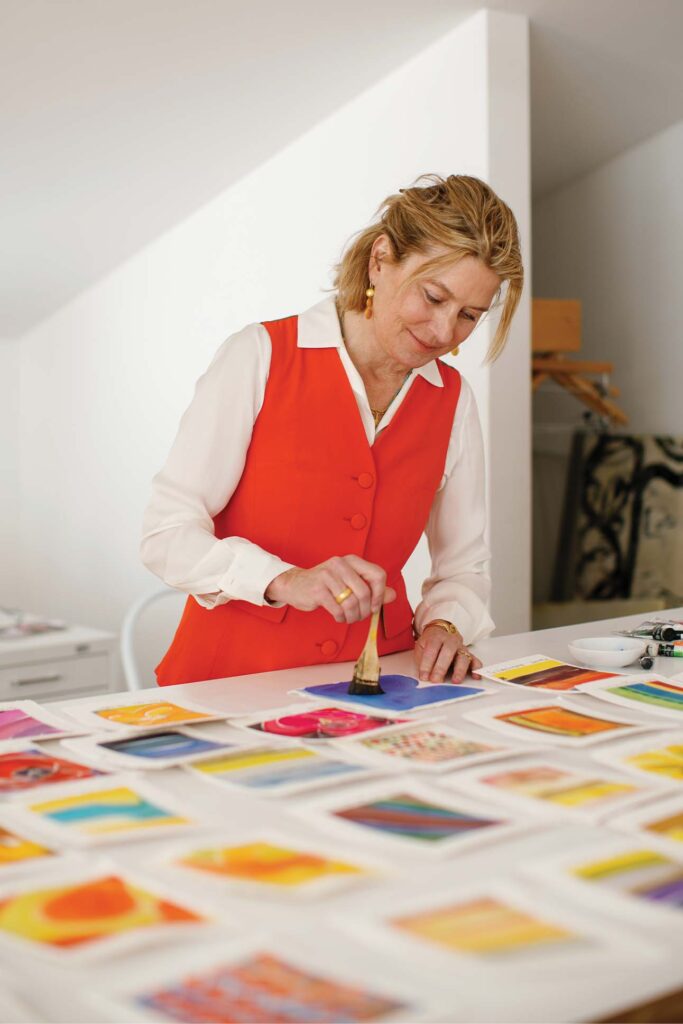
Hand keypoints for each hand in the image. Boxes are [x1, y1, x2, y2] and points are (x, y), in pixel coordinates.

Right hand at [265, 555, 395, 623]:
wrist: (295, 585)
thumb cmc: (326, 585)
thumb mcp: (350, 583)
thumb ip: (372, 589)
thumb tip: (392, 595)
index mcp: (352, 560)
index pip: (378, 574)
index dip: (380, 594)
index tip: (375, 606)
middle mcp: (340, 564)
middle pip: (365, 592)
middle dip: (365, 610)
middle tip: (360, 616)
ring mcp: (327, 575)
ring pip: (352, 603)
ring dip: (353, 616)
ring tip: (349, 618)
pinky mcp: (317, 589)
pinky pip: (338, 609)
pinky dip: (341, 617)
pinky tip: (339, 617)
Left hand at [414, 624, 481, 683]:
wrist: (440, 632)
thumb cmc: (430, 643)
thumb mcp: (421, 646)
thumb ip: (421, 659)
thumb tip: (424, 675)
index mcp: (436, 637)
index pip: (432, 649)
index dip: (427, 664)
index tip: (424, 676)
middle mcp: (451, 640)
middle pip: (448, 652)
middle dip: (441, 668)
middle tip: (436, 680)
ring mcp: (461, 647)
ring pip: (463, 657)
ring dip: (460, 670)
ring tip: (456, 681)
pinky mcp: (469, 654)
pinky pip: (475, 660)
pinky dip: (477, 669)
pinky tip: (476, 677)